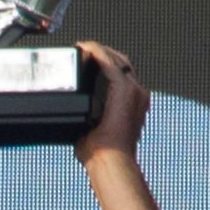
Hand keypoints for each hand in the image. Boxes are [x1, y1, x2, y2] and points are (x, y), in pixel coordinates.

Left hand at [74, 41, 148, 168]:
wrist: (112, 161)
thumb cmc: (104, 155)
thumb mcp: (95, 133)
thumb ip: (88, 121)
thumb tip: (71, 122)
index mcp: (134, 104)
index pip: (122, 76)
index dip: (104, 67)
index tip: (87, 65)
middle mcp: (137, 93)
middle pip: (120, 63)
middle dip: (101, 56)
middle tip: (82, 54)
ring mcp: (133, 89)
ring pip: (115, 58)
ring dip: (97, 51)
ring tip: (80, 48)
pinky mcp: (123, 87)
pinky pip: (108, 59)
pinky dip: (95, 51)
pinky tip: (83, 47)